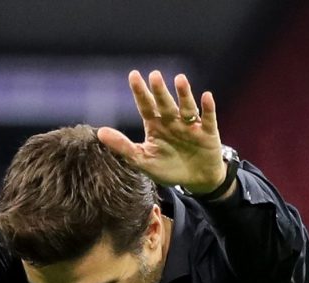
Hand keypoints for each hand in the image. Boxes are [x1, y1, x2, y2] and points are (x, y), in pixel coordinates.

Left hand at [97, 70, 225, 194]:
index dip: (140, 92)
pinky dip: (208, 108)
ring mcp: (191, 125)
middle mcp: (173, 121)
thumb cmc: (168, 168)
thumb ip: (123, 146)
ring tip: (180, 79)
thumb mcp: (143, 160)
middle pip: (165, 104)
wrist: (196, 180)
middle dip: (160, 91)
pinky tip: (206, 96)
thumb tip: (100, 133)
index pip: (146, 106)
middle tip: (154, 76)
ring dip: (183, 94)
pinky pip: (208, 118)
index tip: (134, 75)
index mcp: (156, 125)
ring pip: (186, 107)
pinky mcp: (208, 133)